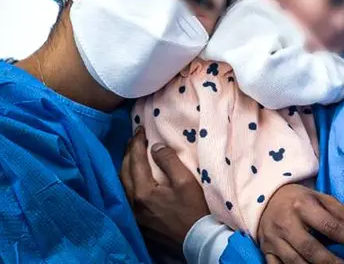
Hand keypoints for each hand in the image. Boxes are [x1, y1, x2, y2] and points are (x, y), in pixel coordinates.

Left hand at [120, 127, 209, 247]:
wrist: (195, 239)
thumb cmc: (194, 210)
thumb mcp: (186, 183)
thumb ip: (169, 162)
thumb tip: (155, 147)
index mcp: (144, 191)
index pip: (135, 161)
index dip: (137, 143)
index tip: (140, 129)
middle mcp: (133, 202)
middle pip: (124, 171)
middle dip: (128, 152)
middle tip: (134, 138)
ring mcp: (134, 213)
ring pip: (122, 184)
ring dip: (125, 166)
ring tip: (132, 154)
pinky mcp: (138, 220)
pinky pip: (126, 195)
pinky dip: (128, 180)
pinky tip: (134, 177)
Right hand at [258, 184, 343, 263]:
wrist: (266, 198)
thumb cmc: (301, 200)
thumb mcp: (323, 198)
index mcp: (303, 205)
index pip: (330, 226)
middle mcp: (286, 223)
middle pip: (311, 249)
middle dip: (334, 262)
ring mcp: (274, 239)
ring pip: (295, 263)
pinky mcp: (266, 251)